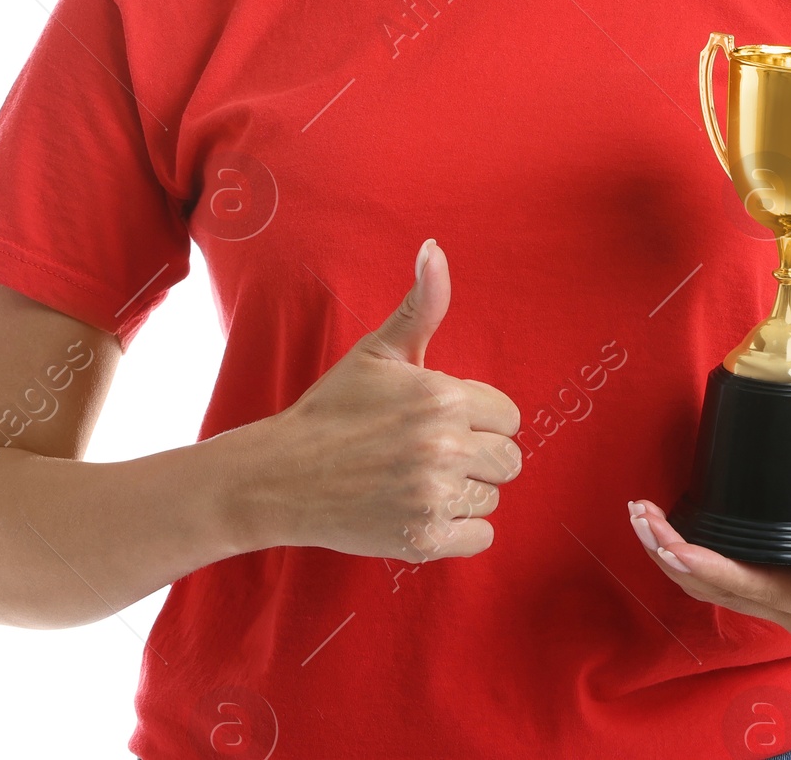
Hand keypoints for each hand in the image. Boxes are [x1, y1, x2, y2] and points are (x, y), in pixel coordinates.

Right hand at [261, 238, 522, 561]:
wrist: (283, 475)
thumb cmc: (335, 408)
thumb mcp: (379, 351)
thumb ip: (422, 304)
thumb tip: (435, 249)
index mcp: (443, 396)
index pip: (508, 416)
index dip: (477, 418)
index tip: (441, 421)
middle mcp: (445, 446)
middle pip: (508, 460)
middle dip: (478, 456)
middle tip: (431, 452)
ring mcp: (434, 496)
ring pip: (492, 498)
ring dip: (465, 492)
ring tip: (419, 479)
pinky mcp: (424, 540)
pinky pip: (481, 537)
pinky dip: (459, 530)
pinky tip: (422, 510)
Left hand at [628, 459, 790, 636]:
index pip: (750, 589)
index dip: (707, 569)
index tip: (672, 544)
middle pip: (718, 589)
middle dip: (672, 554)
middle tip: (639, 514)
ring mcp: (779, 595)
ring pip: (710, 585)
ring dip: (669, 552)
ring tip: (639, 514)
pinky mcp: (767, 575)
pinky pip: (717, 573)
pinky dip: (685, 550)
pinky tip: (662, 525)